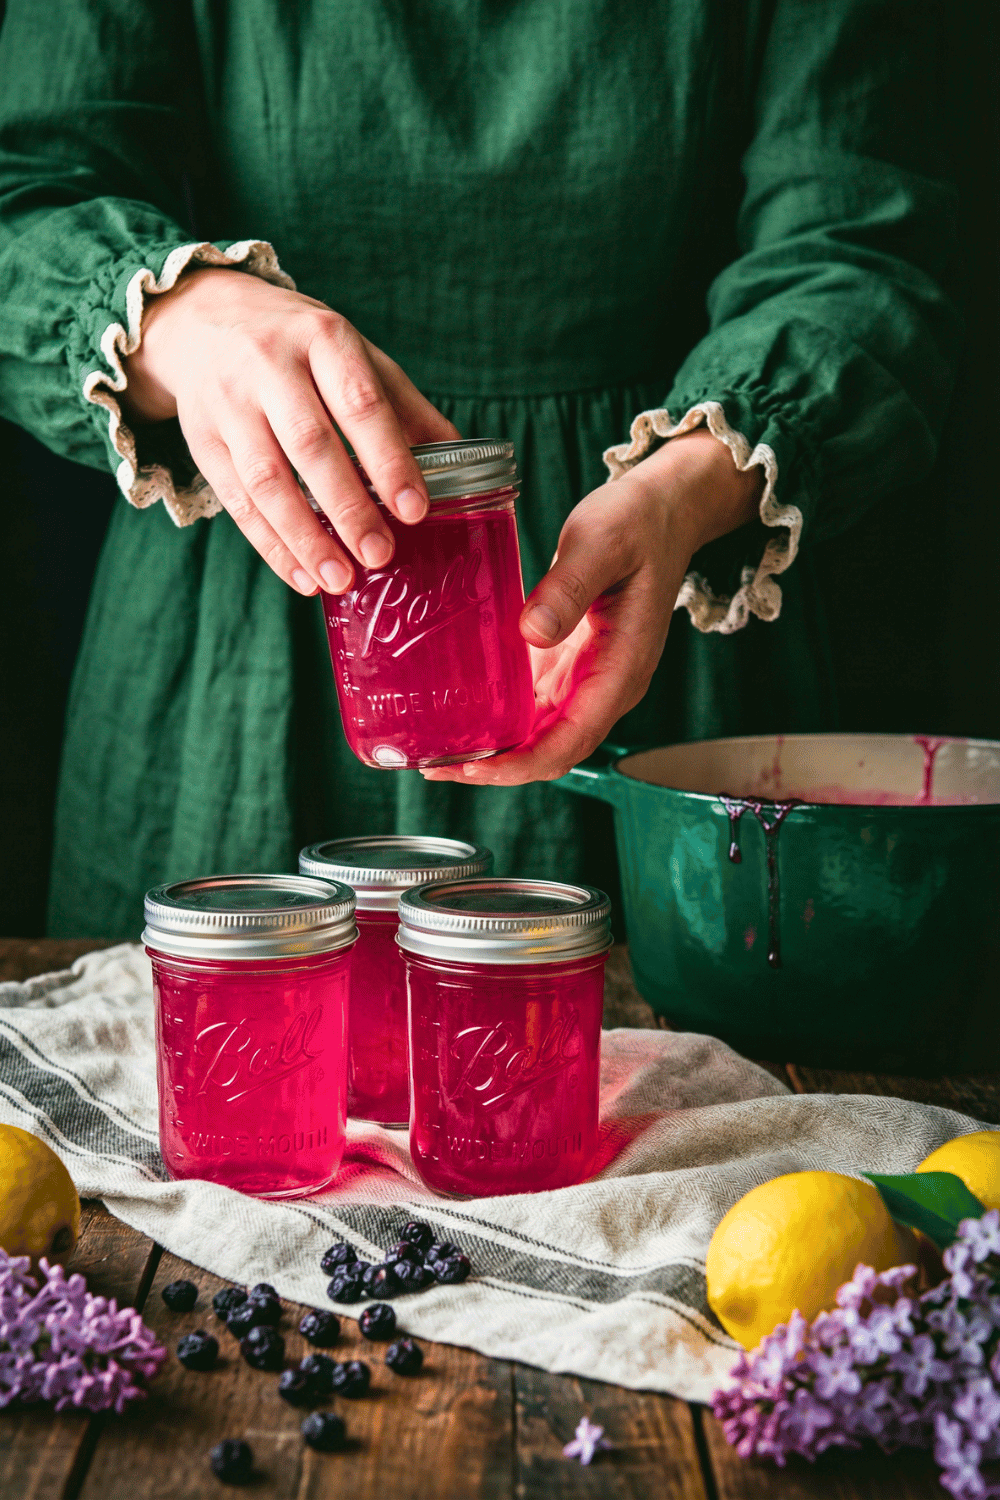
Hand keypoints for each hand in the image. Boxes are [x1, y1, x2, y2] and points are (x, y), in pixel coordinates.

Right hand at [122, 268, 458, 593]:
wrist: (203, 317)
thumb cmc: (298, 345)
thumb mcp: (352, 353)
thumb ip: (403, 406)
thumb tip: (462, 459)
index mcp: (323, 338)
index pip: (360, 403)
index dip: (389, 459)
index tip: (414, 509)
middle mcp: (270, 365)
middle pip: (310, 444)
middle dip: (347, 506)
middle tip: (379, 554)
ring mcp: (229, 402)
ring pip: (265, 478)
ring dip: (304, 537)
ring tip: (339, 579)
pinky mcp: (202, 437)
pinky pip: (235, 500)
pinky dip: (270, 544)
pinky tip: (301, 575)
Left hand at [421, 429, 763, 785]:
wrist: (661, 512)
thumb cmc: (636, 524)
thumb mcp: (600, 544)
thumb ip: (568, 588)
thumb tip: (533, 633)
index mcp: (621, 669)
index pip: (570, 741)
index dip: (520, 763)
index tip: (472, 766)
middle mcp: (606, 686)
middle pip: (551, 751)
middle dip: (496, 767)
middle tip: (434, 765)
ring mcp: (589, 679)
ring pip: (540, 736)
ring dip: (494, 750)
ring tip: (438, 750)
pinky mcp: (571, 664)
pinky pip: (535, 708)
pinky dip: (500, 721)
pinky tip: (462, 714)